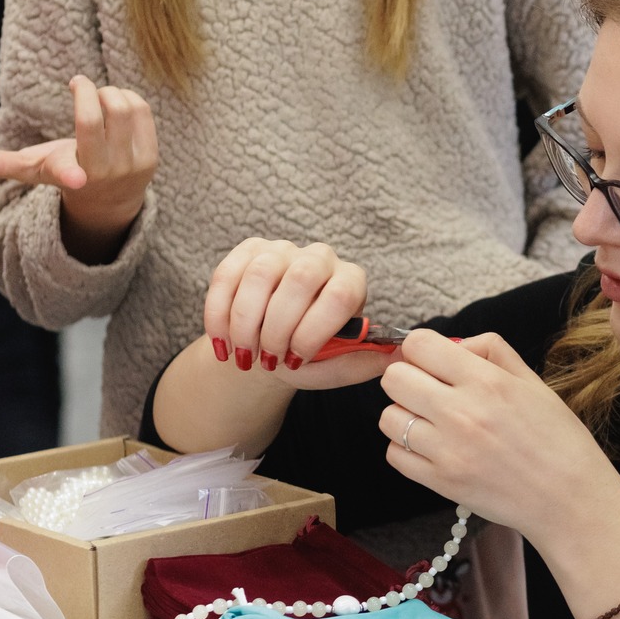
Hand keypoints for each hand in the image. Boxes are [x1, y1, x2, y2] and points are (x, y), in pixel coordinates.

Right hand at [0, 75, 157, 262]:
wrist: (109, 198)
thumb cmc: (64, 172)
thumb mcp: (32, 170)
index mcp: (70, 174)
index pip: (67, 173)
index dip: (71, 174)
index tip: (77, 179)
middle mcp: (103, 172)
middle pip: (101, 114)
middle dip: (88, 90)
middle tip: (79, 85)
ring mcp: (131, 165)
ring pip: (125, 107)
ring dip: (110, 92)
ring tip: (99, 96)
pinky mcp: (150, 157)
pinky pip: (141, 110)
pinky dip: (128, 98)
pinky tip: (117, 104)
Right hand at [203, 238, 384, 388]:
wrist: (268, 350)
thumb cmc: (307, 358)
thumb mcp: (335, 368)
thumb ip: (363, 363)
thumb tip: (400, 354)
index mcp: (351, 282)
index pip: (339, 295)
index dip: (313, 331)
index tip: (296, 359)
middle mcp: (321, 258)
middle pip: (301, 278)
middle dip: (278, 326)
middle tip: (267, 359)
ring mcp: (283, 250)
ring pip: (260, 275)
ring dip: (246, 323)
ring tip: (244, 356)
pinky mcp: (247, 251)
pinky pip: (227, 275)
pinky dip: (219, 315)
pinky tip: (223, 345)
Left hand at [376, 331, 619, 540]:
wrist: (568, 498)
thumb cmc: (557, 438)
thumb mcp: (532, 381)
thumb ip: (491, 351)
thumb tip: (454, 343)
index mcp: (486, 380)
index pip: (419, 344)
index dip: (420, 349)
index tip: (430, 360)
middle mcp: (461, 412)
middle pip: (394, 378)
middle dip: (407, 378)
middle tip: (428, 390)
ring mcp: (447, 450)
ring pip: (389, 417)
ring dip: (404, 415)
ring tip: (430, 422)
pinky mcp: (440, 482)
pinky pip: (394, 455)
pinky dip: (406, 448)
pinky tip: (432, 448)